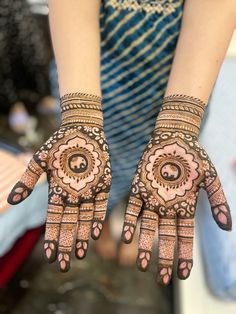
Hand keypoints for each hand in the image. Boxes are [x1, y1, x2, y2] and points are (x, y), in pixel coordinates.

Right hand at [8, 93, 111, 271]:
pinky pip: (100, 206)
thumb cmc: (58, 144)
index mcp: (57, 193)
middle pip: (69, 225)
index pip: (53, 221)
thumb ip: (28, 181)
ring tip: (79, 255)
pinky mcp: (103, 185)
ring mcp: (89, 192)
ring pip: (84, 220)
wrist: (81, 129)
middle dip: (66, 245)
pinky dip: (96, 219)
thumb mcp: (40, 161)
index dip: (51, 238)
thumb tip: (12, 200)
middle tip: (64, 265)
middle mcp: (73, 196)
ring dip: (81, 237)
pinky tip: (93, 234)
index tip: (50, 256)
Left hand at [122, 95, 231, 284]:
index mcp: (185, 207)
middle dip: (165, 258)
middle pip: (167, 237)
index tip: (182, 276)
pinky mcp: (139, 188)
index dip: (184, 256)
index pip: (186, 237)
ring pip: (148, 227)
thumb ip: (218, 201)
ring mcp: (153, 199)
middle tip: (162, 279)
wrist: (174, 137)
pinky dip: (132, 222)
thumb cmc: (194, 157)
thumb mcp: (210, 179)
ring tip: (142, 266)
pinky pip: (134, 209)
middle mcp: (168, 207)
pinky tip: (128, 237)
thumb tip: (228, 227)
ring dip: (145, 246)